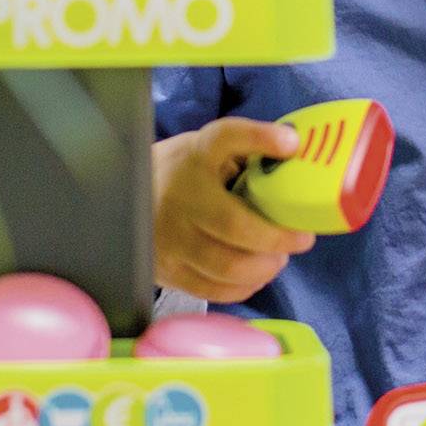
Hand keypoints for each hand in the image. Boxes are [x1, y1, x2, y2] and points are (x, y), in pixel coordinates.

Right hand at [153, 117, 313, 302]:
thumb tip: (296, 149)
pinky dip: (244, 285)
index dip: (259, 138)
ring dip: (265, 266)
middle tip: (301, 239)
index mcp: (195, 157)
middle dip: (278, 238)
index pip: (225, 137)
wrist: (124, 194)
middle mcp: (179, 196)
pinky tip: (254, 273)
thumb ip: (249, 149)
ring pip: (228, 266)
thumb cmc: (183, 171)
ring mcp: (169, 238)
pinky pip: (213, 289)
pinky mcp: (166, 271)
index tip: (291, 145)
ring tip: (277, 258)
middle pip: (236, 225)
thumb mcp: (210, 148)